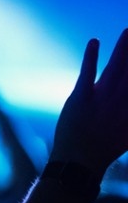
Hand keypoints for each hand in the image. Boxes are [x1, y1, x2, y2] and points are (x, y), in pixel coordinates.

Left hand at [52, 29, 127, 174]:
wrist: (80, 161)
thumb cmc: (106, 147)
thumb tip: (126, 97)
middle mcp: (122, 99)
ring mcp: (102, 97)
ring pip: (115, 66)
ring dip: (123, 48)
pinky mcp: (81, 96)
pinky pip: (87, 72)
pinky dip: (91, 56)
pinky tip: (94, 41)